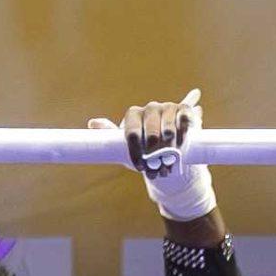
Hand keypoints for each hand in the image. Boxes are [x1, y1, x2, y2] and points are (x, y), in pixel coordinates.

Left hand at [92, 90, 214, 221]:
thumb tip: (92, 122)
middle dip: (153, 154)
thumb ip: (108, 133)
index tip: (140, 167)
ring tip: (168, 163)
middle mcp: (150, 107)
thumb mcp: (124, 144)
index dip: (135, 152)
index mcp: (133, 114)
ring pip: (168, 129)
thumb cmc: (142, 148)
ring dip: (169, 150)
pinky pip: (184, 121)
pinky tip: (179, 147)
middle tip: (156, 167)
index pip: (131, 132)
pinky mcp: (184, 111)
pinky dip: (182, 135)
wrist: (166, 150)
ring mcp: (167, 107)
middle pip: (151, 133)